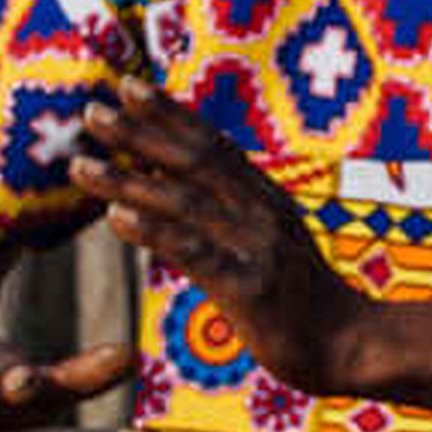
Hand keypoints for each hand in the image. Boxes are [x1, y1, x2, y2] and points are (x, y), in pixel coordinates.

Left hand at [71, 84, 366, 395]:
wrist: (352, 345)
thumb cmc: (302, 300)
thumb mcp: (269, 243)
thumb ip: (225, 214)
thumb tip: (163, 183)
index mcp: (266, 199)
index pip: (214, 144)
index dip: (171, 114)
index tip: (128, 85)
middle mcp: (262, 213)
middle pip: (195, 161)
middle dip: (141, 133)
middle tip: (92, 109)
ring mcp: (258, 248)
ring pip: (185, 202)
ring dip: (129, 181)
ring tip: (80, 165)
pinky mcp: (250, 288)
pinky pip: (195, 253)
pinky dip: (154, 232)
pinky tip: (115, 220)